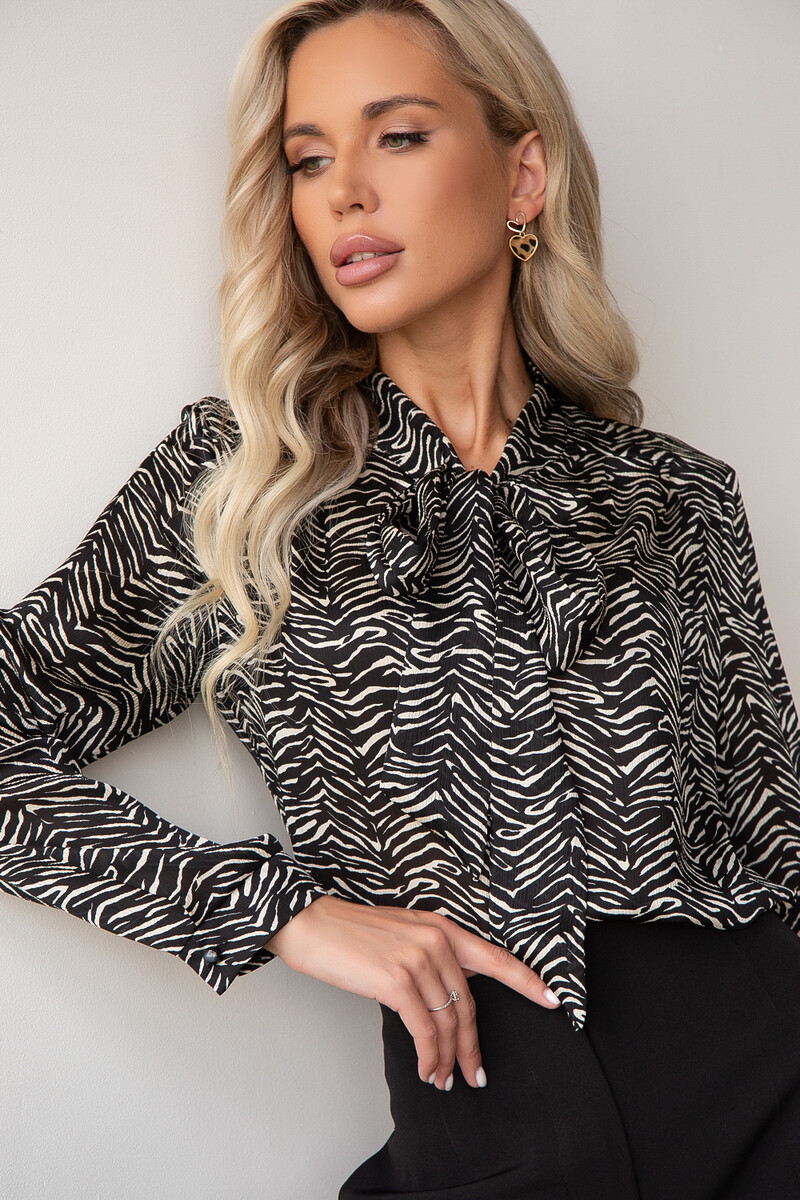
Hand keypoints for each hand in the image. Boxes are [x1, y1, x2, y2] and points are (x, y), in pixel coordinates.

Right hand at [265, 896, 559, 1090]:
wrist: (309, 923)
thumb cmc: (349, 933)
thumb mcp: (399, 934)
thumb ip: (427, 957)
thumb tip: (442, 1001)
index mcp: (440, 927)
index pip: (493, 956)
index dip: (526, 979)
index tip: (552, 999)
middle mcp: (435, 939)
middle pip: (468, 1005)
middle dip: (472, 1046)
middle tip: (475, 1075)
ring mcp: (417, 959)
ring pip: (448, 1022)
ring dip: (447, 1058)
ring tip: (443, 1080)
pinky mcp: (396, 981)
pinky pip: (424, 1030)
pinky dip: (428, 1056)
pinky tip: (426, 1069)